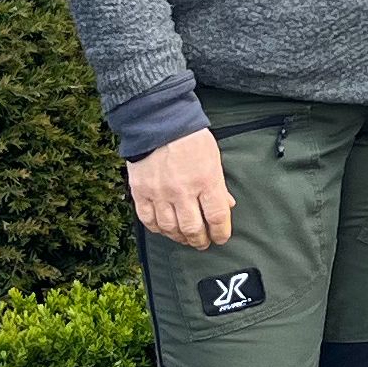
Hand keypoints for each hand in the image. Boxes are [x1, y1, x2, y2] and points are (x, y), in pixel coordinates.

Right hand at [129, 128, 233, 248]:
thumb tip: (226, 206)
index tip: (221, 238)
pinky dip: (157, 229)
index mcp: (206, 181)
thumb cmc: (191, 139)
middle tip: (203, 243)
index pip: (217, 217)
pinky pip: (148, 220)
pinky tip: (164, 229)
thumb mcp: (214, 158)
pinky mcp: (140, 192)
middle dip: (200, 240)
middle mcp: (182, 191)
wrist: (160, 123)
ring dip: (179, 237)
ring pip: (169, 228)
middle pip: (192, 228)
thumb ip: (219, 186)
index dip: (220, 233)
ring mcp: (159, 193)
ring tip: (185, 238)